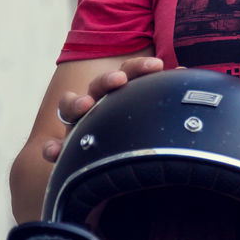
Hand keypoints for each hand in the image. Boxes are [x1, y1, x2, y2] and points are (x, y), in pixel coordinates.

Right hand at [42, 55, 164, 162]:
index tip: (157, 65)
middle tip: (119, 80)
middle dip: (107, 81)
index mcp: (121, 93)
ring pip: (72, 106)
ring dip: (76, 103)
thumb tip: (186, 71)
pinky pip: (55, 148)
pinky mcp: (69, 148)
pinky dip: (53, 148)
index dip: (138, 68)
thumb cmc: (142, 138)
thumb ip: (164, 96)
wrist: (123, 173)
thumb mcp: (154, 119)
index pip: (127, 73)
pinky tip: (53, 152)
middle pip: (99, 86)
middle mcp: (98, 104)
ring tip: (85, 106)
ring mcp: (81, 124)